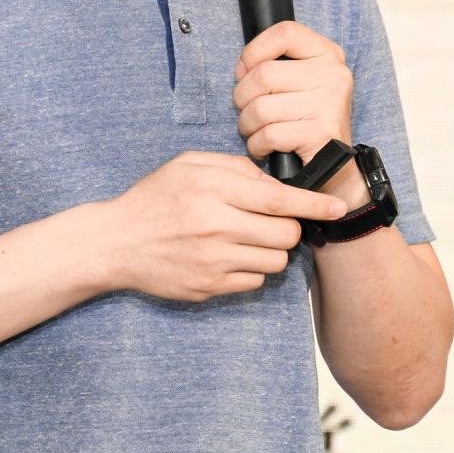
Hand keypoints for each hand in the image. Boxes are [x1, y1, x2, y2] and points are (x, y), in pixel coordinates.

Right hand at [100, 151, 345, 301]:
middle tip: (273, 221)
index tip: (337, 208)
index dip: (314, 204)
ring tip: (249, 238)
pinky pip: (254, 281)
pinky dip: (251, 268)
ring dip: (272, 250)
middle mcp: (216, 227)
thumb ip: (235, 167)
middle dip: (289, 228)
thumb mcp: (189, 164)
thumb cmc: (155, 198)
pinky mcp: (209, 288)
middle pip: (286, 235)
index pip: (280, 199)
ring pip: (275, 262)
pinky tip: (230, 255)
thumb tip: (274, 184)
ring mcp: (213, 262)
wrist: (116, 242)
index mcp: (213, 190)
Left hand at [232, 20, 353, 168]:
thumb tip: (242, 68)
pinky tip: (265, 147)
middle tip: (247, 110)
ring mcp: (330, 103)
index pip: (285, 32)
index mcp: (328, 54)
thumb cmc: (309, 119)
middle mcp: (334, 74)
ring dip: (247, 124)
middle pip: (263, 74)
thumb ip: (278, 65)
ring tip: (256, 130)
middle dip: (242, 97)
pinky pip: (268, 135)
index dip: (255, 50)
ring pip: (261, 107)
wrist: (337, 166)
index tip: (244, 70)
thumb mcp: (303, 81)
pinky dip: (257, 145)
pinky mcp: (321, 132)